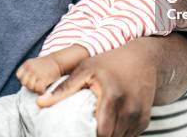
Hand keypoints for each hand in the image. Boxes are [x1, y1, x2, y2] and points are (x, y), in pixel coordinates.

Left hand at [16, 56, 61, 93]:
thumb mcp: (35, 65)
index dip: (24, 79)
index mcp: (27, 64)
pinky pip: (38, 89)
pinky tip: (45, 89)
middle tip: (38, 84)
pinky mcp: (43, 78)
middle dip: (30, 86)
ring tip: (42, 86)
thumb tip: (25, 85)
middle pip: (24, 82)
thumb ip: (29, 73)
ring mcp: (36, 72)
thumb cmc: (47, 66)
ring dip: (36, 89)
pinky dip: (41, 91)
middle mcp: (30, 67)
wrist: (59, 61)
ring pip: (30, 87)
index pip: (19, 75)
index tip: (32, 80)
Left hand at [36, 40, 157, 136]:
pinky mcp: (145, 118)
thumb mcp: (86, 68)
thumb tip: (41, 103)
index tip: (80, 131)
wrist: (143, 58)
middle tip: (87, 130)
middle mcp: (129, 108)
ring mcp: (139, 115)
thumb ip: (65, 88)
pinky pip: (131, 136)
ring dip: (110, 136)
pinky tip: (111, 124)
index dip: (90, 135)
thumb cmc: (110, 62)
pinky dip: (120, 134)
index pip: (102, 133)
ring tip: (98, 126)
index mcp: (112, 96)